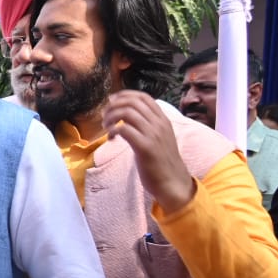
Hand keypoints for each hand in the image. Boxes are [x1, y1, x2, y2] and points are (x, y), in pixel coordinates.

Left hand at [102, 90, 195, 212]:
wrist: (173, 181)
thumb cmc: (161, 161)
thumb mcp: (158, 137)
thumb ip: (148, 125)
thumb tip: (127, 115)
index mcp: (163, 120)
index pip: (143, 97)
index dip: (124, 95)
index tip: (112, 101)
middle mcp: (159, 124)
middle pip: (132, 102)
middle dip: (113, 106)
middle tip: (105, 116)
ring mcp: (153, 134)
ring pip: (127, 113)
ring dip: (111, 117)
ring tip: (106, 128)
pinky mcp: (145, 147)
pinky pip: (124, 129)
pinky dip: (112, 130)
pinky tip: (111, 139)